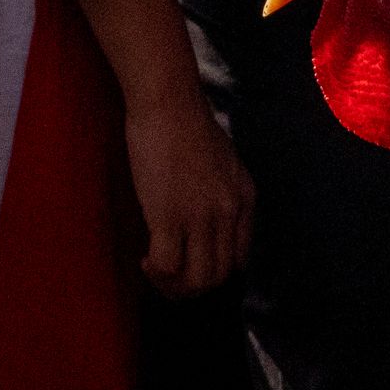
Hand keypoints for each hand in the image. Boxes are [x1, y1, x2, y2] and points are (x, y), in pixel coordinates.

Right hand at [123, 89, 253, 296]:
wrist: (168, 102)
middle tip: (169, 277)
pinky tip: (145, 259)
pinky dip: (155, 272)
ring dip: (174, 286)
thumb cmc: (185, 121)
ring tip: (156, 272)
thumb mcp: (223, 159)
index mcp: (245, 198)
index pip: (239, 259)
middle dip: (192, 287)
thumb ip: (222, 190)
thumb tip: (204, 214)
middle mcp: (229, 212)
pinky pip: (167, 265)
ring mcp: (202, 218)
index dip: (214, 271)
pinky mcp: (171, 217)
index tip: (191, 265)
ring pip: (196, 280)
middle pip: (219, 276)